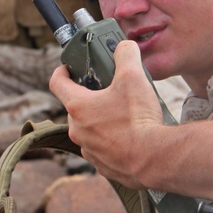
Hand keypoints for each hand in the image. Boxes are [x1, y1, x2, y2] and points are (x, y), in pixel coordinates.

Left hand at [49, 40, 163, 187]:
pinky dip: (111, 141)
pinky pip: (102, 149)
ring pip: (89, 129)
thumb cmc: (139, 120)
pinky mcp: (103, 166)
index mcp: (78, 106)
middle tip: (106, 91)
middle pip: (75, 107)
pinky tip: (129, 137)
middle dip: (88, 97)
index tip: (68, 68)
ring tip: (122, 115)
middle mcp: (78, 130)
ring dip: (100, 121)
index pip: (57, 83)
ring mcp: (89, 149)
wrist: (156, 159)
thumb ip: (126, 55)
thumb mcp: (133, 78)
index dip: (61, 71)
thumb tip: (124, 46)